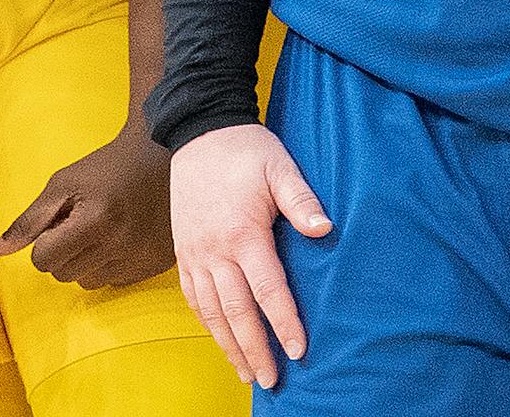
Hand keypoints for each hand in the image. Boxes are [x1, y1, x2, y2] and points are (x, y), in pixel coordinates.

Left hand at [0, 125, 174, 288]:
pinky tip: (120, 237)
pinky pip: (114, 280)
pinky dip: (110, 263)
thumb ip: (28, 221)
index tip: (61, 221)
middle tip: (81, 222)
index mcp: (96, 221)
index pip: (44, 260)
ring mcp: (140, 258)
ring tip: (102, 229)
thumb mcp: (63, 184)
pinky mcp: (155, 265)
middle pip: (64, 274)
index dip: (45, 240)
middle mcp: (121, 245)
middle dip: (64, 251)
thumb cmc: (106, 167)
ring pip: (88, 281)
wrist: (159, 156)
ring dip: (87, 260)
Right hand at [170, 123, 331, 389]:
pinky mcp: (183, 251)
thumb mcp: (280, 167)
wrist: (200, 132)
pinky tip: (220, 338)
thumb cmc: (246, 150)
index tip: (299, 350)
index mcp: (243, 233)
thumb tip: (326, 229)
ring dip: (229, 345)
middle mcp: (215, 251)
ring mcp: (195, 253)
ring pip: (211, 311)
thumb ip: (302, 201)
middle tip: (272, 379)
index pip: (268, 289)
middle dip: (255, 349)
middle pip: (236, 312)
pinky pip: (192, 297)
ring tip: (246, 371)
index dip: (284, 322)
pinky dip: (207, 323)